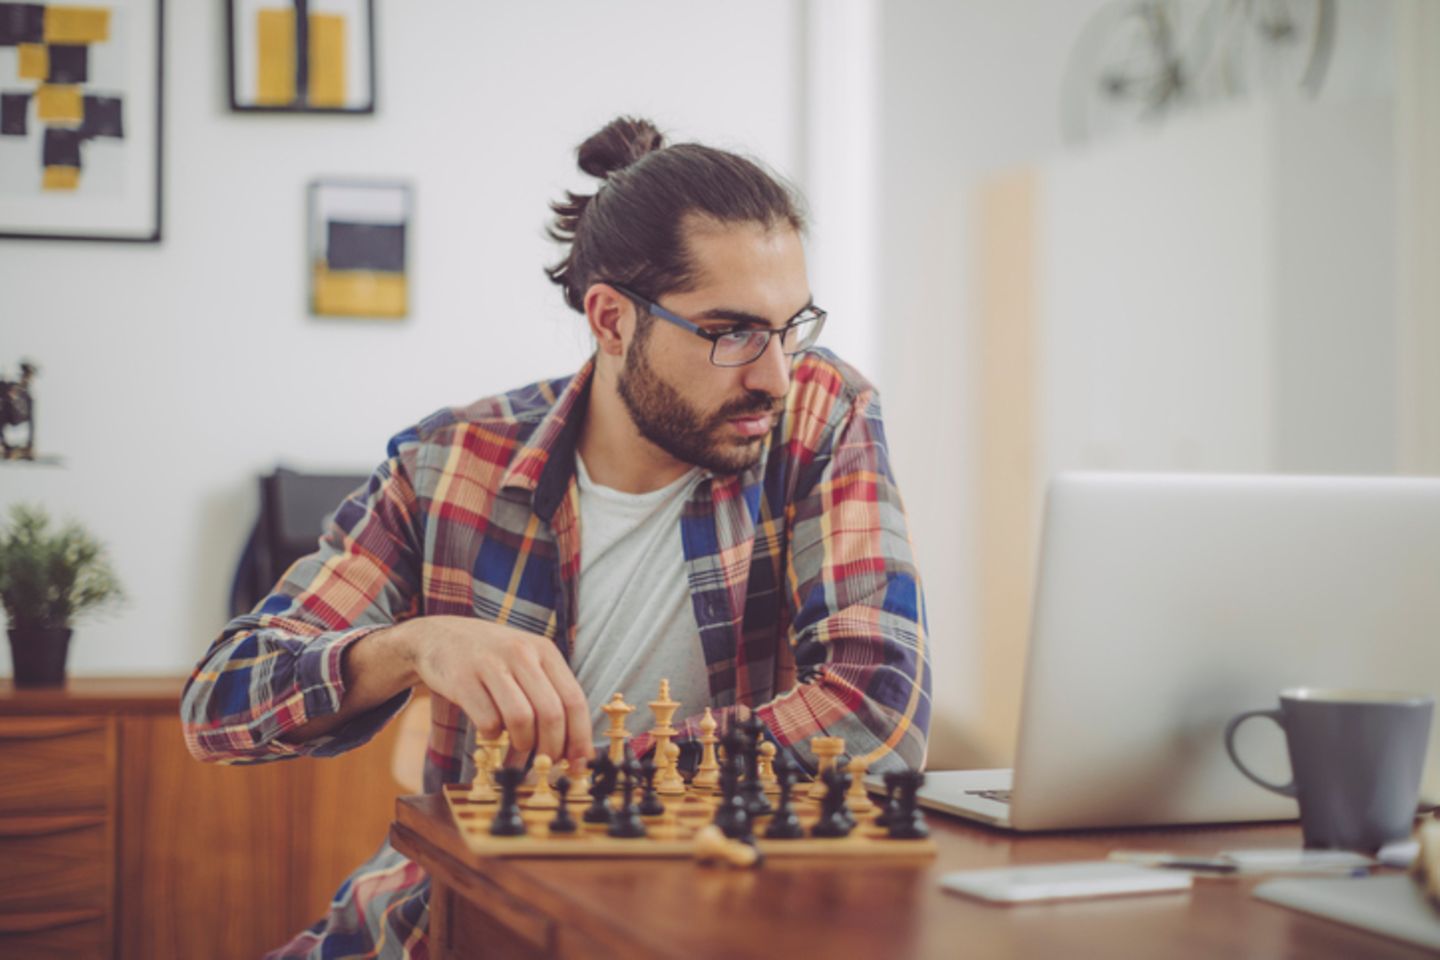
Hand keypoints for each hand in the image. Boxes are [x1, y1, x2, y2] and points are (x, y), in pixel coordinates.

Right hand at [401, 615, 593, 765]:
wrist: (438, 635)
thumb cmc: (491, 657)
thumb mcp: (526, 660)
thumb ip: (550, 694)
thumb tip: (574, 747)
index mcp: (544, 650)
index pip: (574, 699)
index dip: (580, 737)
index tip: (579, 763)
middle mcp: (521, 653)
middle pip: (551, 713)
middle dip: (552, 748)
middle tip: (546, 763)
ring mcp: (490, 664)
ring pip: (521, 719)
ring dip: (523, 744)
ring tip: (518, 746)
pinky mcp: (462, 679)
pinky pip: (487, 721)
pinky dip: (493, 735)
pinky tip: (490, 730)